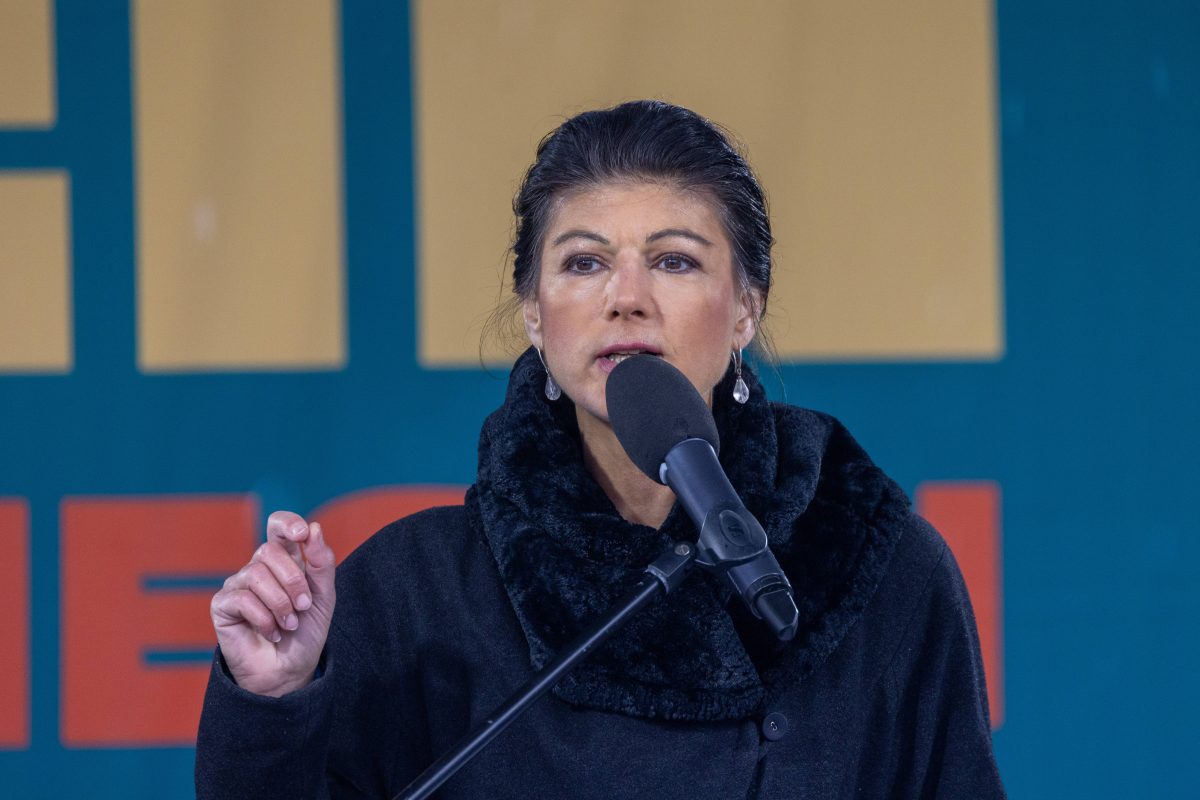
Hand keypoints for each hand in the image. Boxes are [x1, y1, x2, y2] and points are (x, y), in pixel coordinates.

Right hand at [209, 511, 336, 696]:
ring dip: (280, 603)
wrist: (291, 670)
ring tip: (289, 624)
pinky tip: (273, 632)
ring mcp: (238, 584)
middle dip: (293, 580)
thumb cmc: (306, 632)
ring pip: (256, 574)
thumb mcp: (323, 596)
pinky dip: (264, 618)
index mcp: (284, 559)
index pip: (278, 525)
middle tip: (304, 606)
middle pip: (269, 550)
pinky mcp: (222, 605)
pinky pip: (242, 599)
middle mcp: (258, 567)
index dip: (288, 523)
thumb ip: (321, 563)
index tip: (302, 533)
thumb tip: (314, 527)